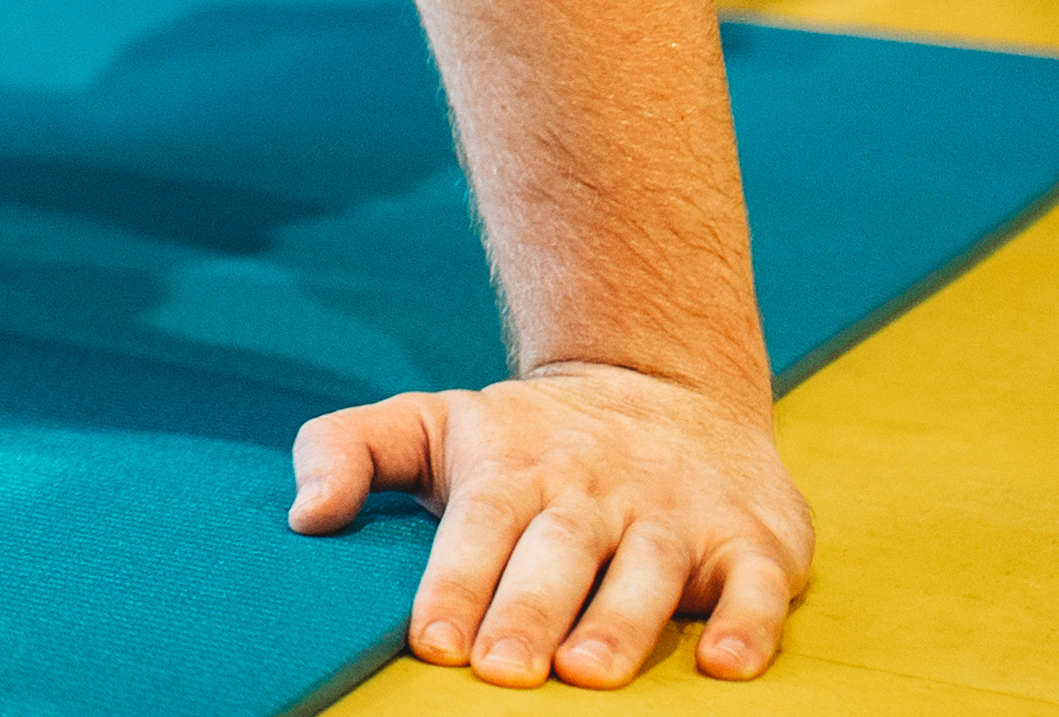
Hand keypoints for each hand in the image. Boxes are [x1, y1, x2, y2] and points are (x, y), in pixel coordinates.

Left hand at [292, 364, 812, 686]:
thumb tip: (303, 513)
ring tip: (587, 673)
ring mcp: (675, 514)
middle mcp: (594, 491)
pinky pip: (756, 583)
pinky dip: (747, 622)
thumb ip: (349, 450)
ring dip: (621, 623)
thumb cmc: (526, 436)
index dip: (456, 584)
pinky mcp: (751, 538)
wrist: (663, 384)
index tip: (432, 641)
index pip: (478, 527)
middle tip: (501, 671)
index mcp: (513, 468)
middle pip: (558, 552)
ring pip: (649, 569)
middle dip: (528, 611)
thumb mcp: (429, 423)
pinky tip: (725, 663)